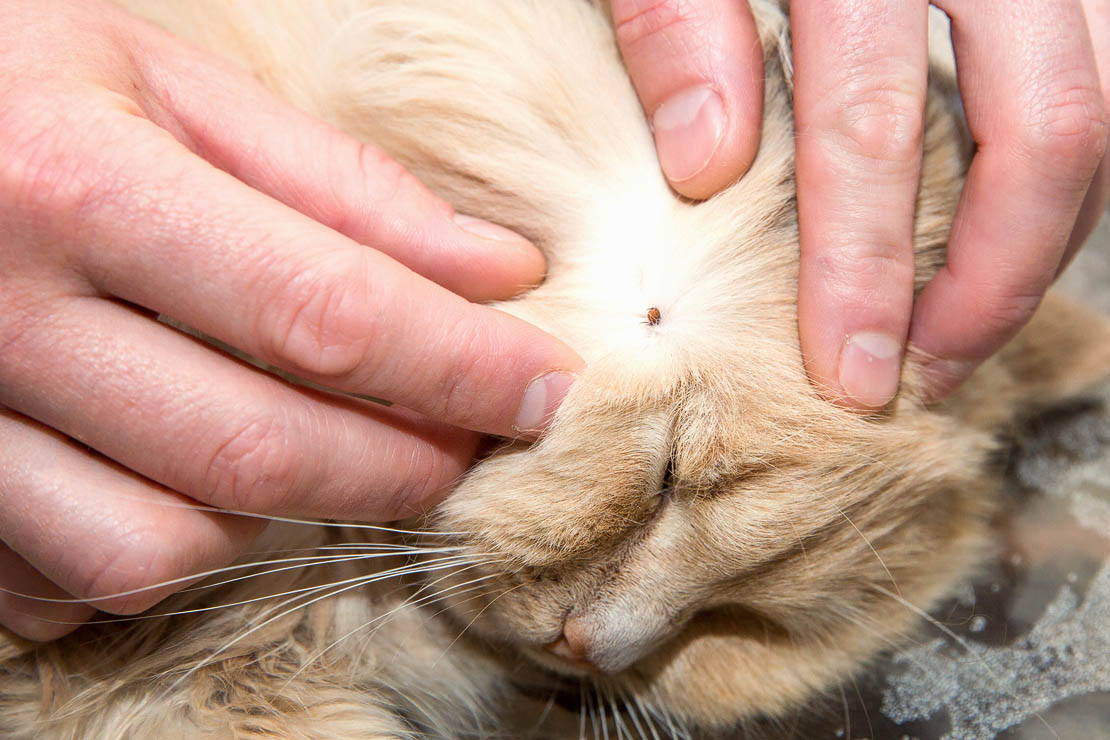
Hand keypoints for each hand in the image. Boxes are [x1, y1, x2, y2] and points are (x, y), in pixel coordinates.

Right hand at [0, 0, 582, 639]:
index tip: (545, 389)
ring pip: (160, 547)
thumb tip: (499, 272)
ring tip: (308, 446)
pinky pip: (70, 584)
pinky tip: (189, 481)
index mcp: (77, 183)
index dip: (459, 367)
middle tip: (465, 438)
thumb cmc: (17, 83)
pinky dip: (163, 551)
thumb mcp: (169, 85)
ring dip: (276, 522)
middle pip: (258, 450)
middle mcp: (0, 318)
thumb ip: (340, 185)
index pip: (321, 311)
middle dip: (402, 466)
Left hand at [613, 0, 1108, 407]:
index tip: (852, 372)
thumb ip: (674, 19)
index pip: (871, 118)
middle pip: (1045, 123)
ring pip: (1108, 96)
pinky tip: (1014, 216)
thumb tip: (710, 163)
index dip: (864, 263)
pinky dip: (1076, 155)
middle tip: (929, 373)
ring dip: (1053, 229)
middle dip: (994, 278)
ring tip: (974, 318)